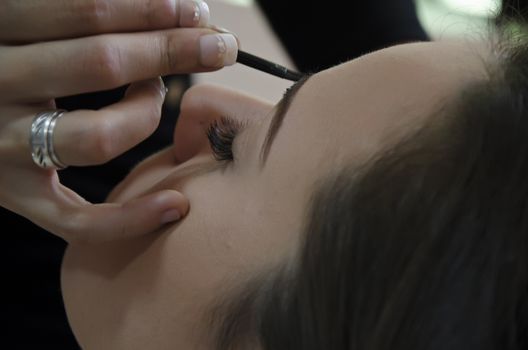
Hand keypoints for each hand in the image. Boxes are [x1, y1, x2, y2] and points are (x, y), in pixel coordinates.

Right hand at [0, 0, 238, 243]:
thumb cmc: (12, 60)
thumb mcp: (30, 25)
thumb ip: (82, 14)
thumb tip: (169, 8)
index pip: (85, 11)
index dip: (150, 11)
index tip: (196, 13)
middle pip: (100, 65)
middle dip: (172, 52)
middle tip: (218, 46)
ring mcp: (4, 146)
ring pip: (97, 136)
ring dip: (147, 113)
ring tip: (157, 96)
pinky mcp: (17, 195)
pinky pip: (79, 220)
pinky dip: (132, 217)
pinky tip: (176, 205)